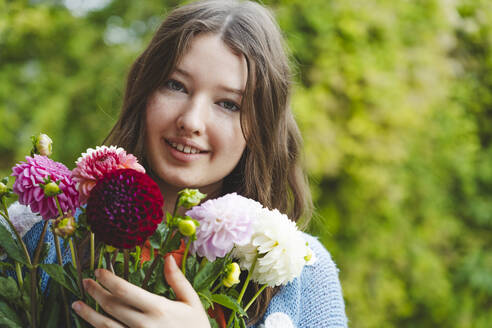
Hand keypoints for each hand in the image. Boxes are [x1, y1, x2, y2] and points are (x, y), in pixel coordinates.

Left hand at [71, 256, 209, 327]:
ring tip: (76, 304)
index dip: (108, 279)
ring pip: (105, 326)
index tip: (99, 271)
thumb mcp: (192, 302)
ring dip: (88, 314)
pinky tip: (91, 324)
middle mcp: (144, 324)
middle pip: (111, 305)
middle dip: (95, 292)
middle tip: (86, 282)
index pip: (125, 290)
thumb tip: (168, 257)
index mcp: (158, 308)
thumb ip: (178, 280)